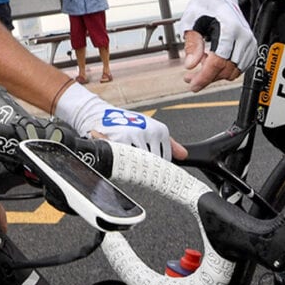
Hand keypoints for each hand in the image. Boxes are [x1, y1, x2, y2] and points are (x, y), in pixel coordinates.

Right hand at [55, 82, 179, 159]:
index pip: (166, 159)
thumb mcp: (150, 129)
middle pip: (154, 162)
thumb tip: (184, 155)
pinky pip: (128, 159)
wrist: (100, 114)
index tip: (150, 170)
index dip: (157, 167)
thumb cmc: (127, 123)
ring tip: (127, 162)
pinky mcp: (122, 139)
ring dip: (134, 166)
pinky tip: (119, 158)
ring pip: (141, 162)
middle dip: (145, 168)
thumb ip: (169, 143)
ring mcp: (137, 136)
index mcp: (160, 130)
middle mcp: (150, 131)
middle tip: (136, 167)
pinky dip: (123, 162)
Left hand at [179, 0, 256, 91]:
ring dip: (216, 72)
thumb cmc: (205, 3)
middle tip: (189, 75)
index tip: (192, 85)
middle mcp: (243, 36)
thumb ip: (191, 43)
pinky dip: (225, 68)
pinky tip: (212, 58)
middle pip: (226, 70)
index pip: (218, 62)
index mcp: (230, 28)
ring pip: (234, 71)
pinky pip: (239, 67)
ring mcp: (249, 41)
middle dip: (207, 77)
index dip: (204, 77)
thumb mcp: (191, 21)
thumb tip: (191, 65)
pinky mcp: (250, 46)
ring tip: (201, 59)